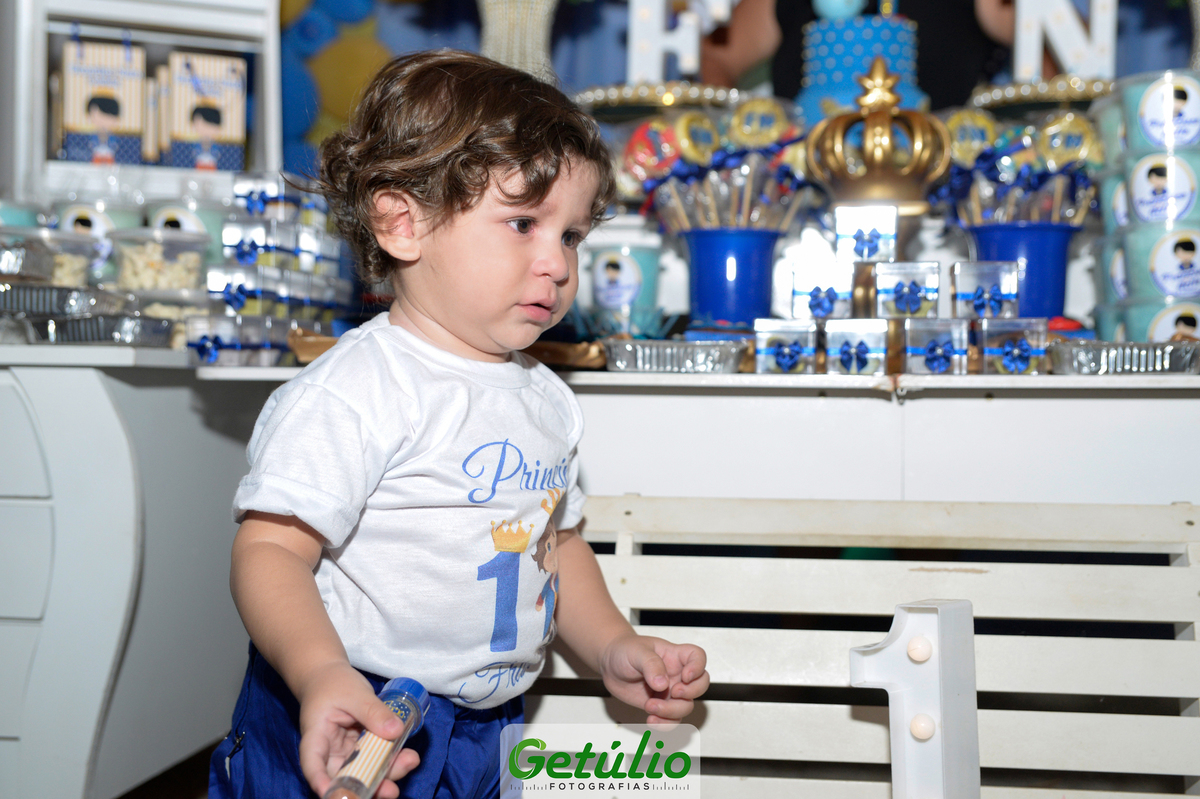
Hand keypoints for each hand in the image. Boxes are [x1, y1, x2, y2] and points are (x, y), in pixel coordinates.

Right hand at [295, 661, 420, 797]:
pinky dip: (391, 760)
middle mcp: (329, 753)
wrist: (330, 676)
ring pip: (363, 772)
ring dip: (386, 774)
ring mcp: (346, 753)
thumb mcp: (354, 693)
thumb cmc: (333, 682)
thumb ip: (372, 711)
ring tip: (409, 762)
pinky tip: (408, 756)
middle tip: (391, 790)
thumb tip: (395, 731)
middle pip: (343, 777)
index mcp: (316, 738)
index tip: (339, 795)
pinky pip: (375, 760)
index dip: (322, 782)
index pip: (313, 765)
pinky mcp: (361, 749)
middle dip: (367, 786)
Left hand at [598, 633, 709, 724]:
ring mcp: (670, 691)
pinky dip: (665, 724)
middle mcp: (676, 674)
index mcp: (675, 655)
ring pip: (686, 706)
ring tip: (650, 706)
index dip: (698, 667)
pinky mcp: (660, 706)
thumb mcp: (637, 652)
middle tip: (673, 692)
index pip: (698, 656)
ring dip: (672, 711)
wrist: (610, 665)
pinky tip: (651, 720)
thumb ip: (651, 665)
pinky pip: (671, 720)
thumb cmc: (625, 650)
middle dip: (690, 693)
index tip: (686, 676)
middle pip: (700, 684)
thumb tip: (662, 683)